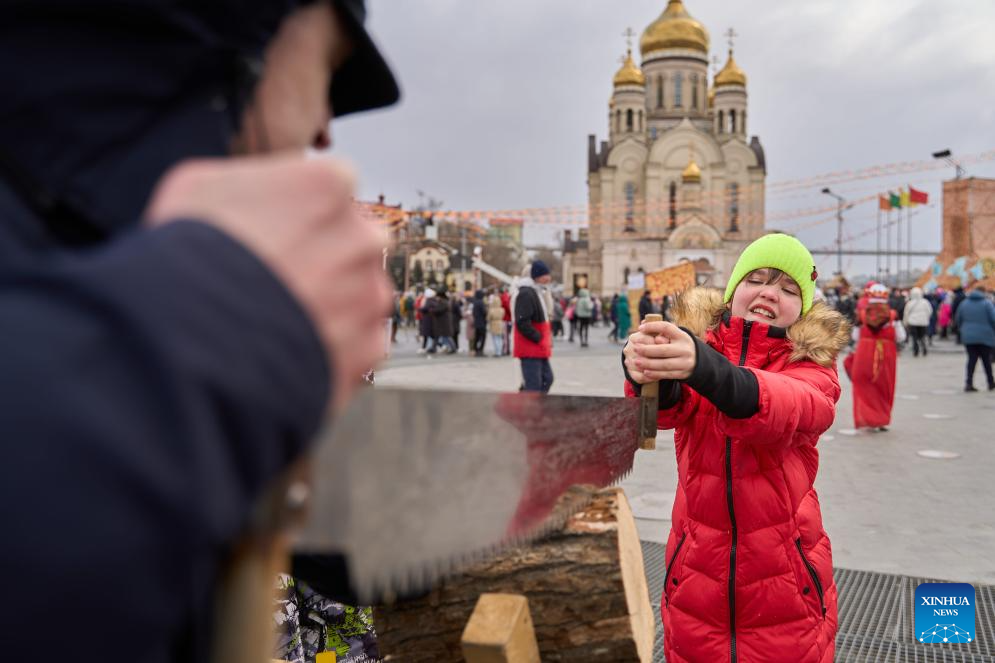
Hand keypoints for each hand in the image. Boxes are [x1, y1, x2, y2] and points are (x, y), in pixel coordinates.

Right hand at [145, 154, 392, 413]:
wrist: (188, 342)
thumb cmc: (183, 256)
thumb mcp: (198, 186)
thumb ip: (250, 182)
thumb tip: (261, 194)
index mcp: (327, 185)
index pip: (330, 187)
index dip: (299, 211)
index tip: (276, 231)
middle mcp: (363, 236)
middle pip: (351, 240)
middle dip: (324, 256)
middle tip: (277, 279)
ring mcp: (369, 293)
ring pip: (358, 293)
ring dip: (330, 304)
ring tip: (276, 321)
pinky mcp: (368, 345)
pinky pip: (356, 342)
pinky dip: (330, 347)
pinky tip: (288, 349)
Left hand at [623, 321, 696, 383]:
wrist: (698, 361)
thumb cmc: (679, 345)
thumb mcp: (674, 336)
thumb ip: (660, 331)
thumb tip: (643, 322)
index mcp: (682, 336)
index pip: (667, 328)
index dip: (653, 327)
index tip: (640, 328)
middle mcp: (685, 349)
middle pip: (664, 350)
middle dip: (647, 350)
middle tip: (635, 348)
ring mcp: (685, 362)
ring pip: (664, 364)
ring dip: (648, 363)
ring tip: (636, 362)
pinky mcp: (682, 373)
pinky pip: (667, 374)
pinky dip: (655, 374)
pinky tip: (645, 371)